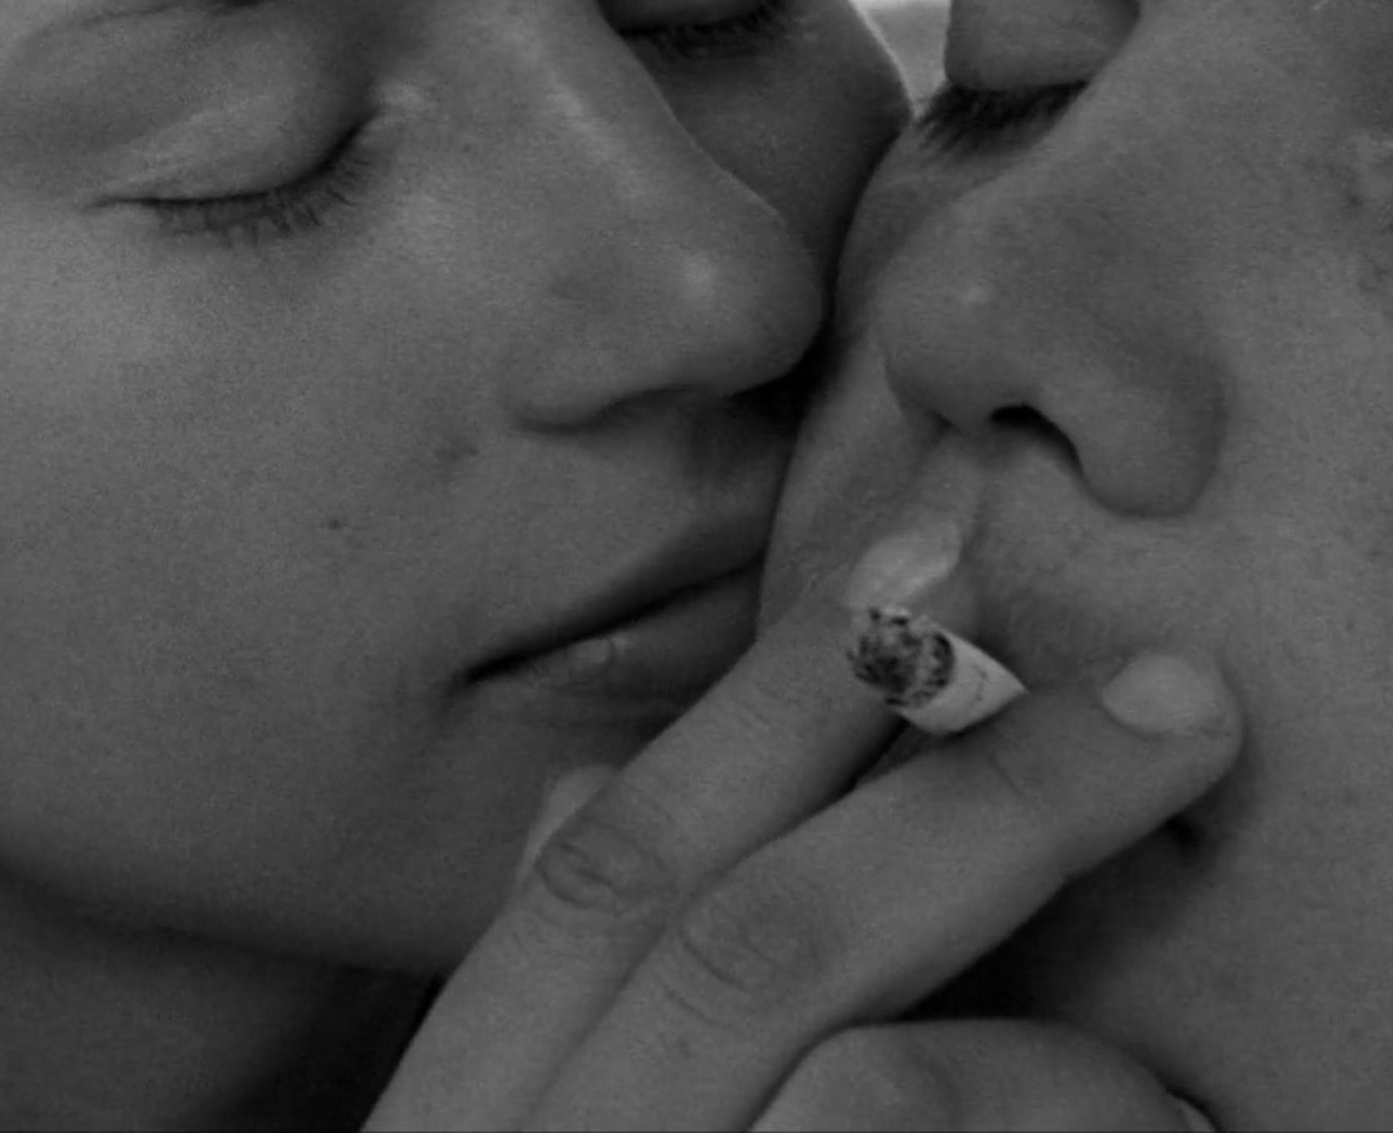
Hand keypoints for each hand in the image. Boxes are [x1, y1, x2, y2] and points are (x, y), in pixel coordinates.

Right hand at [365, 570, 1240, 1129]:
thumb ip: (546, 1005)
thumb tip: (595, 797)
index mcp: (463, 1127)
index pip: (603, 878)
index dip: (757, 716)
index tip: (916, 571)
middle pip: (750, 954)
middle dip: (964, 806)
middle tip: (1170, 708)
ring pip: (870, 1104)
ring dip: (1062, 1063)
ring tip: (1186, 1091)